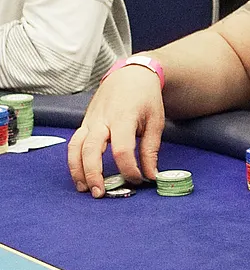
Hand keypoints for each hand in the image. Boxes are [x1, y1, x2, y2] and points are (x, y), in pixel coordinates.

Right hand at [67, 66, 165, 196]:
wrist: (130, 76)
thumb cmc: (146, 99)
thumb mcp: (156, 122)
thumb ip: (151, 150)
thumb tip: (151, 175)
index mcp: (124, 118)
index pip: (122, 149)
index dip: (129, 168)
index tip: (138, 180)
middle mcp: (102, 120)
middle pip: (91, 149)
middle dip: (94, 173)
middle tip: (100, 193)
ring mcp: (90, 121)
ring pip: (76, 147)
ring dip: (77, 170)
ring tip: (85, 188)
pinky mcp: (84, 123)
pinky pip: (74, 143)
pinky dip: (73, 161)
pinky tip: (80, 175)